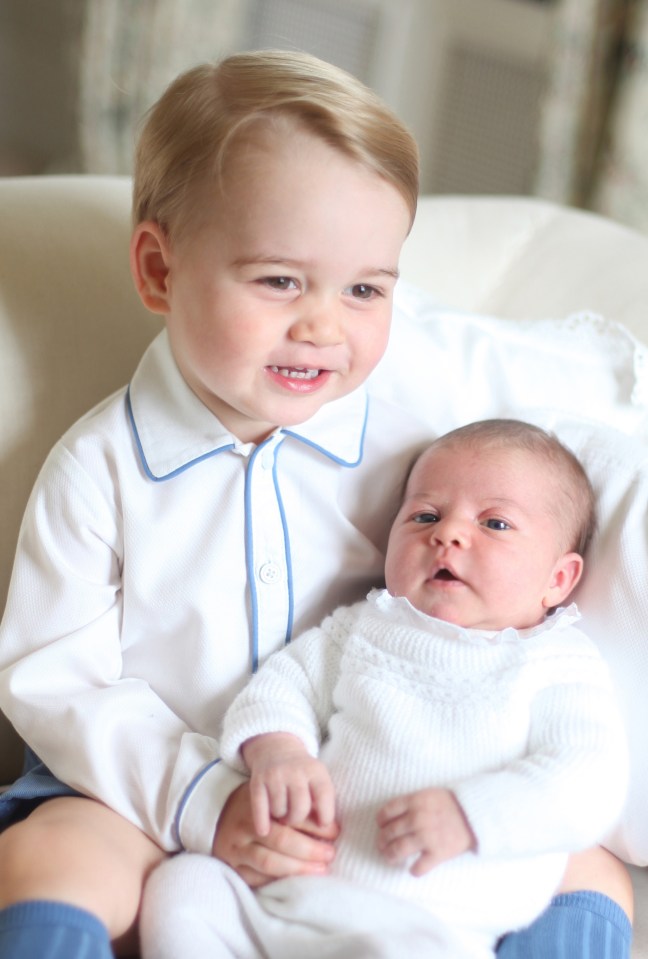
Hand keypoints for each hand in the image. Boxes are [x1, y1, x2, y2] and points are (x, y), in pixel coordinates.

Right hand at [212, 781, 338, 887]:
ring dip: (297, 869)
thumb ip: (293, 807)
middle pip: (282, 840)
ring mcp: (236, 847)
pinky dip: (277, 881)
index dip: (316, 826)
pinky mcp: (231, 865)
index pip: (291, 816)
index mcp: (258, 805)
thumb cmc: (253, 805)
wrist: (213, 813)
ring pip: (269, 862)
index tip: (335, 832)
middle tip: (330, 854)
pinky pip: (256, 878)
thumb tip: (328, 821)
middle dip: (310, 850)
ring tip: (319, 870)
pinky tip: (295, 881)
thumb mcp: (270, 797)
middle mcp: (245, 825)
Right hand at [243, 733, 335, 835]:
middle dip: (297, 819)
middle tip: (294, 820)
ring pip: (279, 811)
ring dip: (281, 817)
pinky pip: (259, 808)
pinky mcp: (258, 781)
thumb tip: (325, 831)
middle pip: (300, 808)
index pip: (324, 796)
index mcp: (315, 770)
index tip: (322, 824)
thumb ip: (324, 801)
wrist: (276, 748)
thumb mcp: (318, 778)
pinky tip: (264, 831)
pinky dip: (262, 822)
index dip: (326, 815)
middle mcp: (295, 771)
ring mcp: (275, 775)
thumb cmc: (302, 774)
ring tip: (283, 814)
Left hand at [376, 787, 475, 875]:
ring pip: (397, 850)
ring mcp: (426, 837)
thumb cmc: (451, 803)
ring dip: (390, 856)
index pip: (386, 812)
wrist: (475, 814)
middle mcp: (417, 819)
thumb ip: (411, 804)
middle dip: (382, 841)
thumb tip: (392, 817)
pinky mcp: (437, 853)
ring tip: (390, 857)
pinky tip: (413, 869)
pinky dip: (414, 870)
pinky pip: (418, 867)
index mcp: (414, 802)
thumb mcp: (428, 794)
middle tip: (382, 845)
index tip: (381, 825)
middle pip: (389, 833)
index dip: (380, 820)